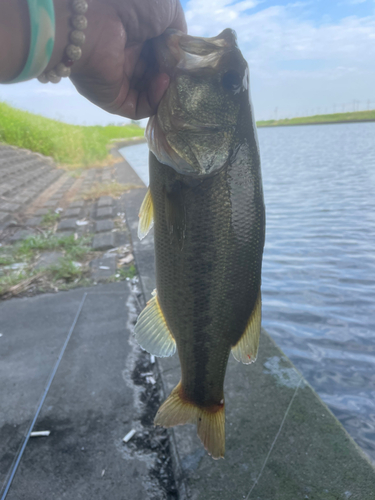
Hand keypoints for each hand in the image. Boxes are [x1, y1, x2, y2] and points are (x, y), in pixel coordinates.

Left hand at [68, 0, 186, 118]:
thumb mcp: (166, 8)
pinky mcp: (114, 100)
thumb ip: (179, 30)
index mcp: (135, 35)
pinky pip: (139, 107)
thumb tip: (182, 50)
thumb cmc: (130, 4)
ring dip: (167, 88)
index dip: (177, 58)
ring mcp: (119, 80)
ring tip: (175, 76)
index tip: (188, 58)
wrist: (96, 18)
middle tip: (186, 71)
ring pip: (151, 94)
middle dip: (174, 75)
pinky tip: (163, 82)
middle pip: (157, 75)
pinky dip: (155, 99)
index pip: (161, 54)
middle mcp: (126, 58)